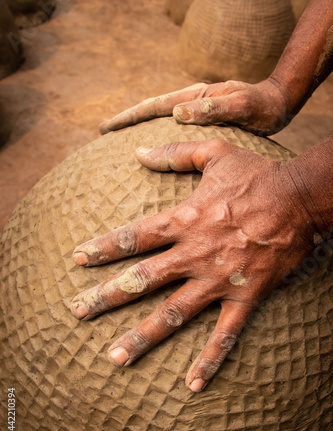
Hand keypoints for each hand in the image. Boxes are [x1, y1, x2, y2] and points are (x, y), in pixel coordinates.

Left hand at [70, 139, 312, 391]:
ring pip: (173, 313)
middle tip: (76, 312)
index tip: (78, 260)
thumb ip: (174, 153)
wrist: (301, 199)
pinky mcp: (245, 297)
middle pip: (142, 280)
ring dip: (142, 335)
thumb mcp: (214, 153)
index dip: (103, 248)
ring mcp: (219, 279)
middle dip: (106, 296)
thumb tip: (137, 151)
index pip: (134, 237)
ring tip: (114, 357)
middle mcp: (195, 253)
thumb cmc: (258, 174)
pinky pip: (225, 334)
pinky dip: (209, 360)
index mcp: (185, 220)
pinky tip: (192, 385)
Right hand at [99, 78, 288, 135]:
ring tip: (121, 144)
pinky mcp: (203, 123)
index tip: (107, 127)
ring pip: (160, 121)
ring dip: (140, 130)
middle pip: (151, 111)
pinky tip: (155, 153)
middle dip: (127, 122)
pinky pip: (174, 131)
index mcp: (195, 98)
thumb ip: (214, 109)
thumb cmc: (261, 106)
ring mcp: (196, 113)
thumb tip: (178, 114)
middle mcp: (192, 104)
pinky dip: (160, 138)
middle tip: (103, 133)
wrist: (277, 104)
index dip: (129, 117)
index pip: (154, 106)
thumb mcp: (241, 106)